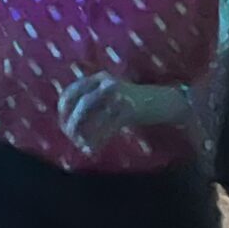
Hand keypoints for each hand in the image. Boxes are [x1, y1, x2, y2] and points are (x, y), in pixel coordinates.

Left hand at [58, 73, 183, 149]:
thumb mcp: (111, 96)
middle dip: (72, 122)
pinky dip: (98, 139)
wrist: (166, 102)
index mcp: (99, 78)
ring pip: (93, 115)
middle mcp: (107, 83)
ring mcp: (119, 96)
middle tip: (71, 138)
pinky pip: (108, 127)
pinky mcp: (130, 110)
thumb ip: (94, 103)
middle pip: (81, 103)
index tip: (62, 124)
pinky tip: (94, 149)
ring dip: (84, 133)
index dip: (64, 109)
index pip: (73, 90)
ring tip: (81, 145)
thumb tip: (72, 123)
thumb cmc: (135, 102)